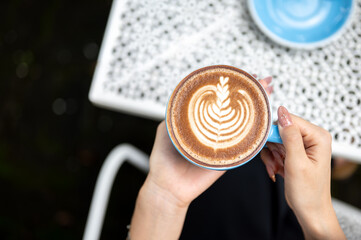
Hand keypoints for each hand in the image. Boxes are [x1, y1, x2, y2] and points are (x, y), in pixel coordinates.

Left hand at [130, 75, 273, 238]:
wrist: (168, 186)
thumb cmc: (164, 159)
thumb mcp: (165, 130)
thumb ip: (174, 114)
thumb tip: (182, 97)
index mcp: (200, 121)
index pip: (218, 101)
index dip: (232, 87)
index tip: (244, 75)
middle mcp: (213, 130)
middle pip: (235, 109)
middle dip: (252, 93)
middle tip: (265, 81)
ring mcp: (223, 143)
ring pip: (243, 124)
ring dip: (259, 109)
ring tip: (269, 93)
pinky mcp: (229, 158)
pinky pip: (244, 146)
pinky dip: (256, 134)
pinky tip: (265, 120)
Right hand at [261, 106, 344, 239]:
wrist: (309, 210)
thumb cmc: (309, 192)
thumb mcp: (297, 163)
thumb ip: (290, 136)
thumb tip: (283, 113)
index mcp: (318, 137)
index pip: (290, 120)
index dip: (275, 133)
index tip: (269, 146)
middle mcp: (311, 138)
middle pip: (280, 130)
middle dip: (272, 147)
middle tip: (275, 161)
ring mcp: (302, 145)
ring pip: (274, 140)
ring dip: (271, 155)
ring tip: (276, 168)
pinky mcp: (294, 152)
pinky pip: (275, 148)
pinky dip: (271, 160)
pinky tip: (276, 169)